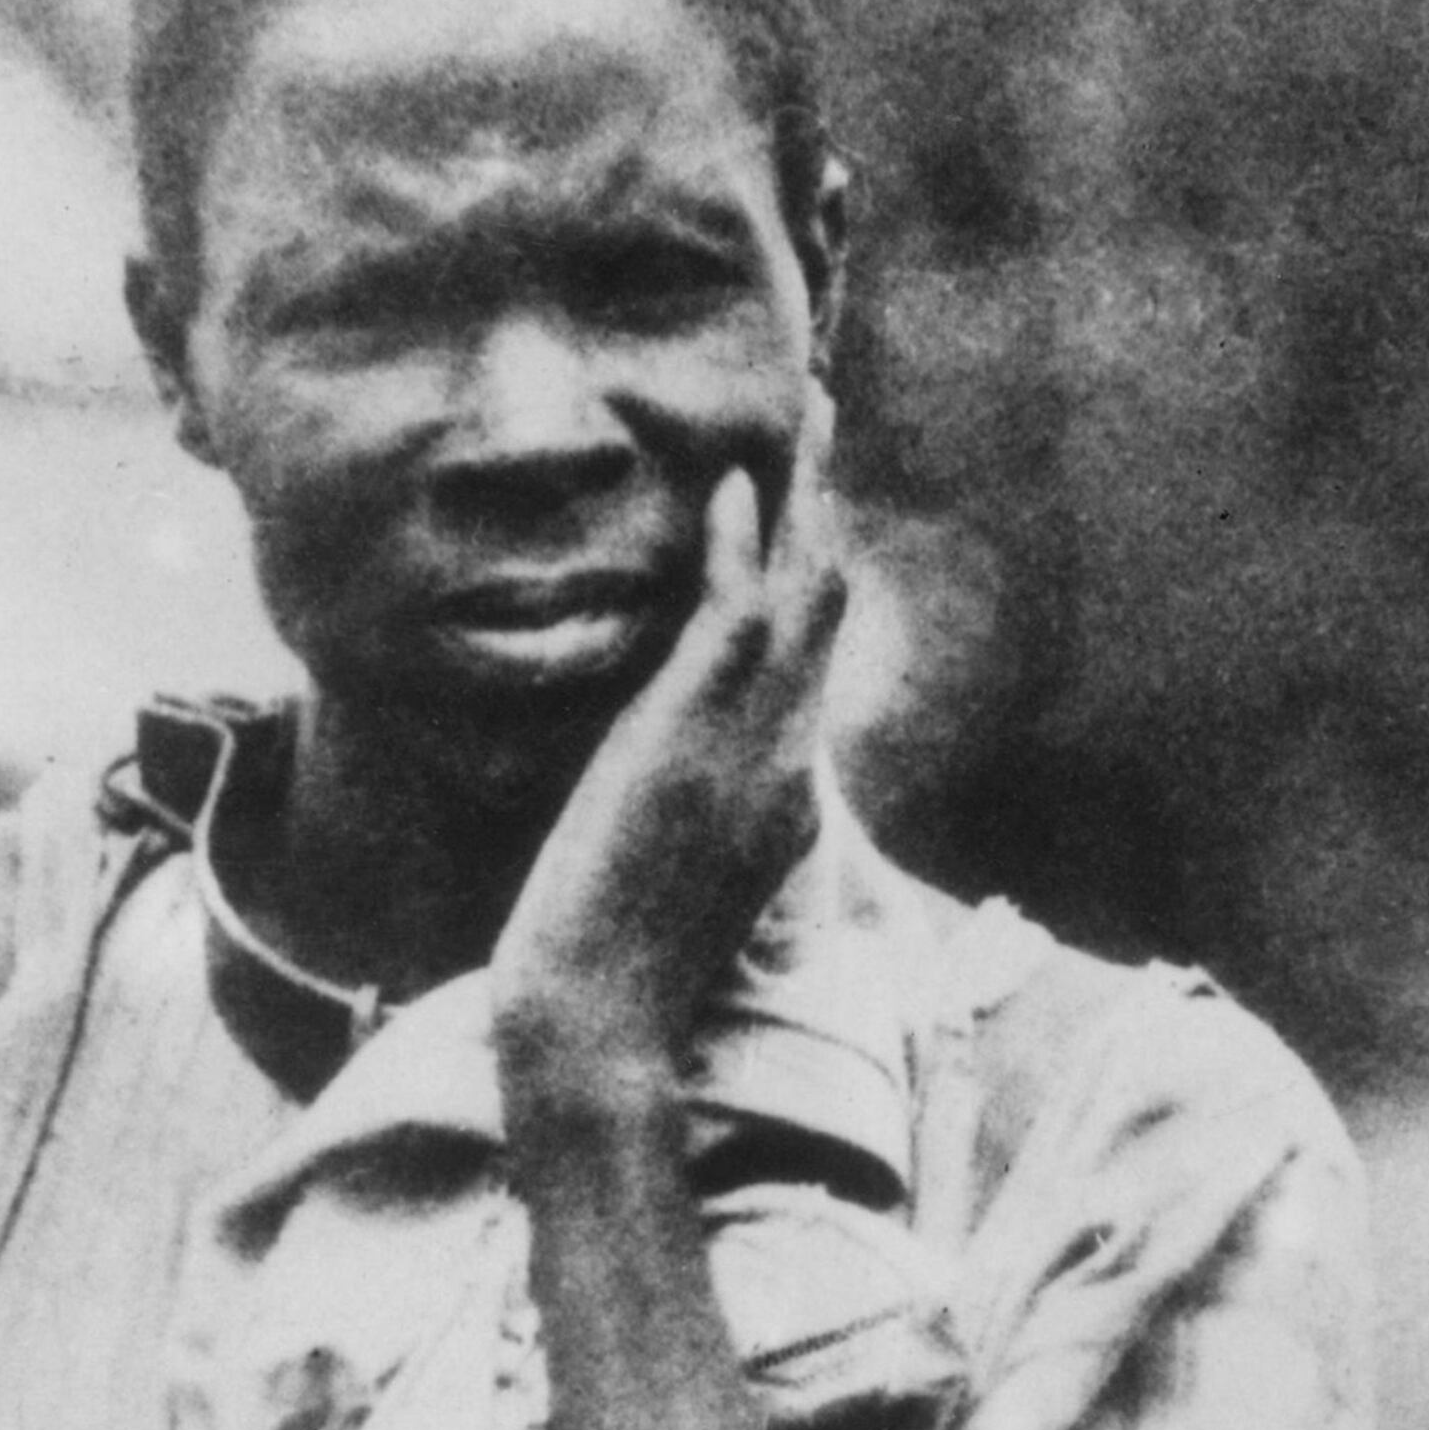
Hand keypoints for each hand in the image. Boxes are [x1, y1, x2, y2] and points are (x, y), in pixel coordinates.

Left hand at [490, 404, 845, 1092]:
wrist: (599, 1020)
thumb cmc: (615, 979)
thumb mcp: (670, 887)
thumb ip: (688, 826)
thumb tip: (664, 796)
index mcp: (787, 802)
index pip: (814, 672)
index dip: (816, 585)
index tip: (809, 517)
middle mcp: (790, 765)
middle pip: (828, 612)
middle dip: (829, 510)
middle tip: (823, 418)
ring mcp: (751, 748)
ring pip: (803, 595)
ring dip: (805, 495)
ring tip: (805, 409)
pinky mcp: (694, 737)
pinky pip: (735, 616)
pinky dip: (741, 545)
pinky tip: (733, 485)